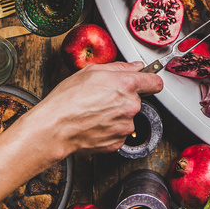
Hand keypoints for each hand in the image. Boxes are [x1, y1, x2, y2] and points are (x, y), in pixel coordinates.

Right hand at [0, 62, 162, 208]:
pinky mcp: (117, 142)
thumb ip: (119, 67)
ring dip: (116, 115)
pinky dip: (109, 129)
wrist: (54, 127)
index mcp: (126, 85)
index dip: (150, 81)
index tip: (147, 82)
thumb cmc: (67, 99)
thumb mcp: (91, 71)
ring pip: (127, 117)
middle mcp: (130, 106)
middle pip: (137, 100)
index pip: (155, 82)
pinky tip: (93, 124)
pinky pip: (118, 132)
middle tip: (102, 97)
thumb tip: (135, 67)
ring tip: (94, 112)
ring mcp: (125, 126)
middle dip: (124, 98)